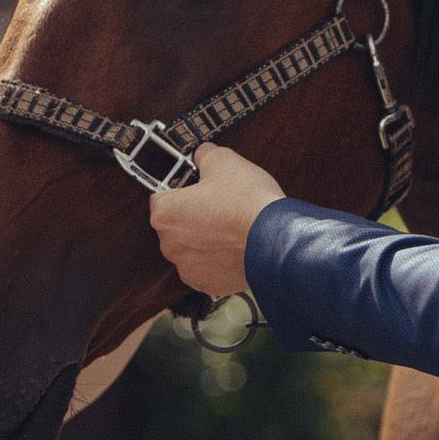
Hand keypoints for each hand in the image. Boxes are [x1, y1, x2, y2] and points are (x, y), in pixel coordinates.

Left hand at [148, 144, 286, 297]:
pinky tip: (235, 246)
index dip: (182, 189)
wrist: (276, 241)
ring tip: (231, 226)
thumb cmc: (248, 203)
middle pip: (176, 224)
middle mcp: (170, 245)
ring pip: (191, 248)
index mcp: (165, 214)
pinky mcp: (208, 284)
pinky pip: (207, 267)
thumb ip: (204, 155)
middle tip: (219, 205)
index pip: (161, 196)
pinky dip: (217, 259)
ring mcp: (188, 268)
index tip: (198, 187)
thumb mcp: (224, 160)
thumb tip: (202, 155)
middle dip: (193, 215)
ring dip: (205, 239)